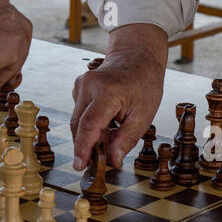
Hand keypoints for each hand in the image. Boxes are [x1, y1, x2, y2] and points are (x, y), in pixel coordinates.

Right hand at [0, 0, 32, 102]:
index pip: (1, 17)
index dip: (0, 37)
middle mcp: (0, 5)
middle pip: (17, 28)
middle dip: (10, 49)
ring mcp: (11, 21)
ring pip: (18, 46)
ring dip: (6, 65)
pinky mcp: (17, 40)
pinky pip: (16, 62)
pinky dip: (4, 75)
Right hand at [69, 30, 166, 169]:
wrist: (137, 57)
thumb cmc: (144, 84)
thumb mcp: (144, 115)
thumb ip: (126, 139)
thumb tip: (113, 160)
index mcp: (107, 92)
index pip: (88, 125)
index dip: (83, 148)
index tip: (80, 165)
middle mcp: (89, 86)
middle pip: (78, 124)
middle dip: (84, 146)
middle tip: (96, 163)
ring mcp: (81, 83)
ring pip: (77, 119)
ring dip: (88, 135)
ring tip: (108, 141)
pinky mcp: (79, 86)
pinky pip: (79, 111)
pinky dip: (89, 124)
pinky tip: (105, 126)